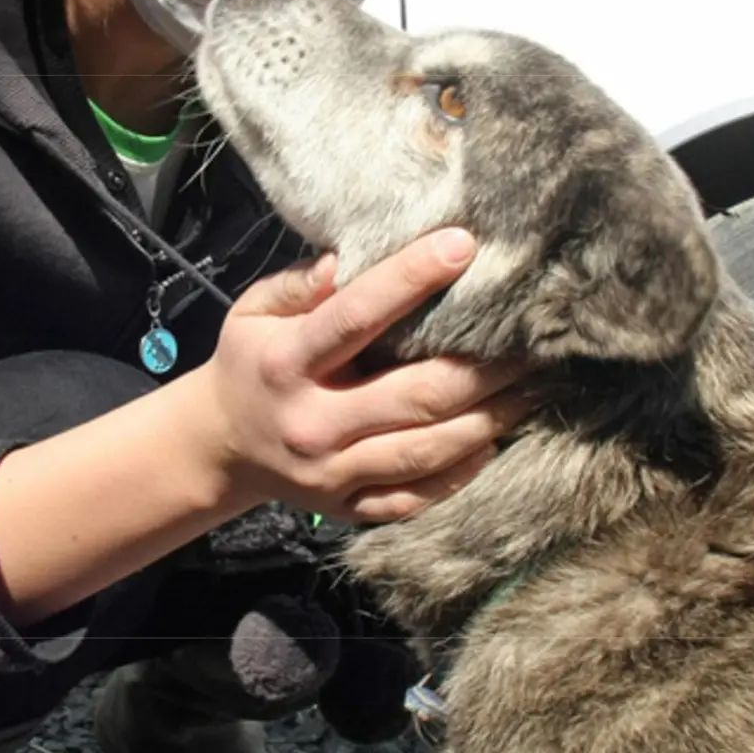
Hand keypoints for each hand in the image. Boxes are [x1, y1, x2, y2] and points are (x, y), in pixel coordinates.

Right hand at [200, 229, 532, 522]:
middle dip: (480, 366)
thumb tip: (346, 258)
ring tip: (532, 389)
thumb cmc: (251, 362)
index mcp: (285, 364)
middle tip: (533, 338)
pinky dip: (461, 471)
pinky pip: (418, 496)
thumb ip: (296, 285)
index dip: (409, 280)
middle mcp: (311, 423)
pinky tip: (493, 441)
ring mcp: (331, 473)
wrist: (220, 448)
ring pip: (426, 450)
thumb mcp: (252, 312)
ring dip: (488, 420)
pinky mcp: (349, 508)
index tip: (462, 245)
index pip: (354, 317)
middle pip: (412, 395)